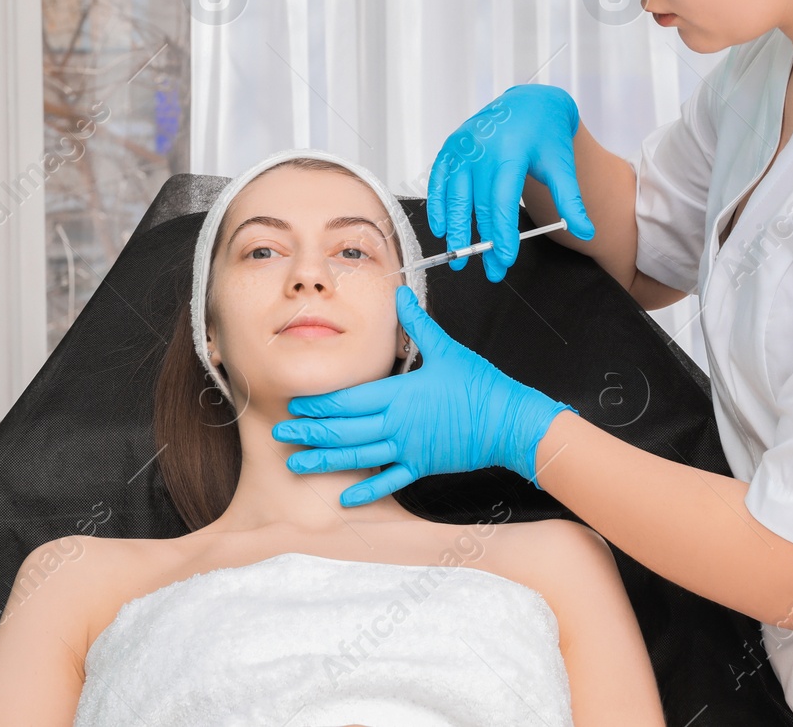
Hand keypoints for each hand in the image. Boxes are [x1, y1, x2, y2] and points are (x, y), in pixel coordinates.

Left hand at [272, 286, 575, 505]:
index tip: (296, 403)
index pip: (349, 400)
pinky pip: (388, 482)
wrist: (511, 422)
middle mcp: (398, 425)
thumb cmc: (481, 384)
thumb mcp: (447, 349)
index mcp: (400, 394)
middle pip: (344, 429)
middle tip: (281, 431)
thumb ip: (418, 324)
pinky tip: (344, 498)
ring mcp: (408, 449)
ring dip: (325, 460)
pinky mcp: (422, 466)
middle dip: (310, 431)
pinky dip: (366, 490)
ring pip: (358, 457)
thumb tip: (399, 293)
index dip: (319, 403)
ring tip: (296, 463)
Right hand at [429, 85, 595, 281]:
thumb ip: (571, 200)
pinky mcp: (451, 148)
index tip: (505, 259)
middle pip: (479, 204)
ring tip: (459, 257)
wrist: (529, 103)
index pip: (502, 201)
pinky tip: (440, 228)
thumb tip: (586, 231)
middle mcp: (481, 149)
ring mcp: (463, 147)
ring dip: (455, 229)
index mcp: (510, 152)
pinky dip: (437, 205)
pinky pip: (439, 180)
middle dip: (483, 242)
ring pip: (455, 196)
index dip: (503, 233)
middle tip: (490, 271)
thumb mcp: (561, 165)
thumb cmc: (546, 135)